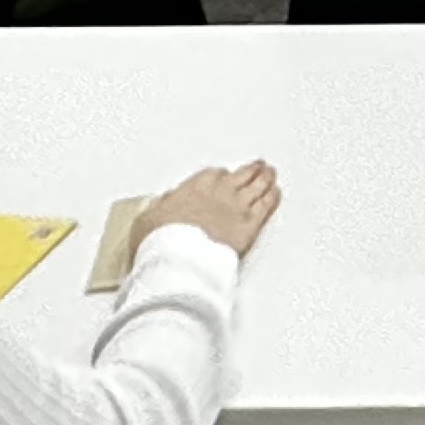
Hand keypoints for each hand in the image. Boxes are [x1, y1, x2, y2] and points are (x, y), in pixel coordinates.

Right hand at [142, 160, 281, 257]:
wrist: (178, 258)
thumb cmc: (162, 238)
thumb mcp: (149, 217)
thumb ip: (161, 207)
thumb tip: (162, 205)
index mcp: (198, 184)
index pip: (216, 174)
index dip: (221, 177)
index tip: (223, 177)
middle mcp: (222, 191)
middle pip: (243, 175)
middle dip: (251, 170)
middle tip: (257, 166)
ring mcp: (239, 207)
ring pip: (258, 186)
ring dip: (266, 178)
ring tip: (270, 174)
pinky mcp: (250, 226)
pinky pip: (267, 206)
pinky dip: (272, 197)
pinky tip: (275, 193)